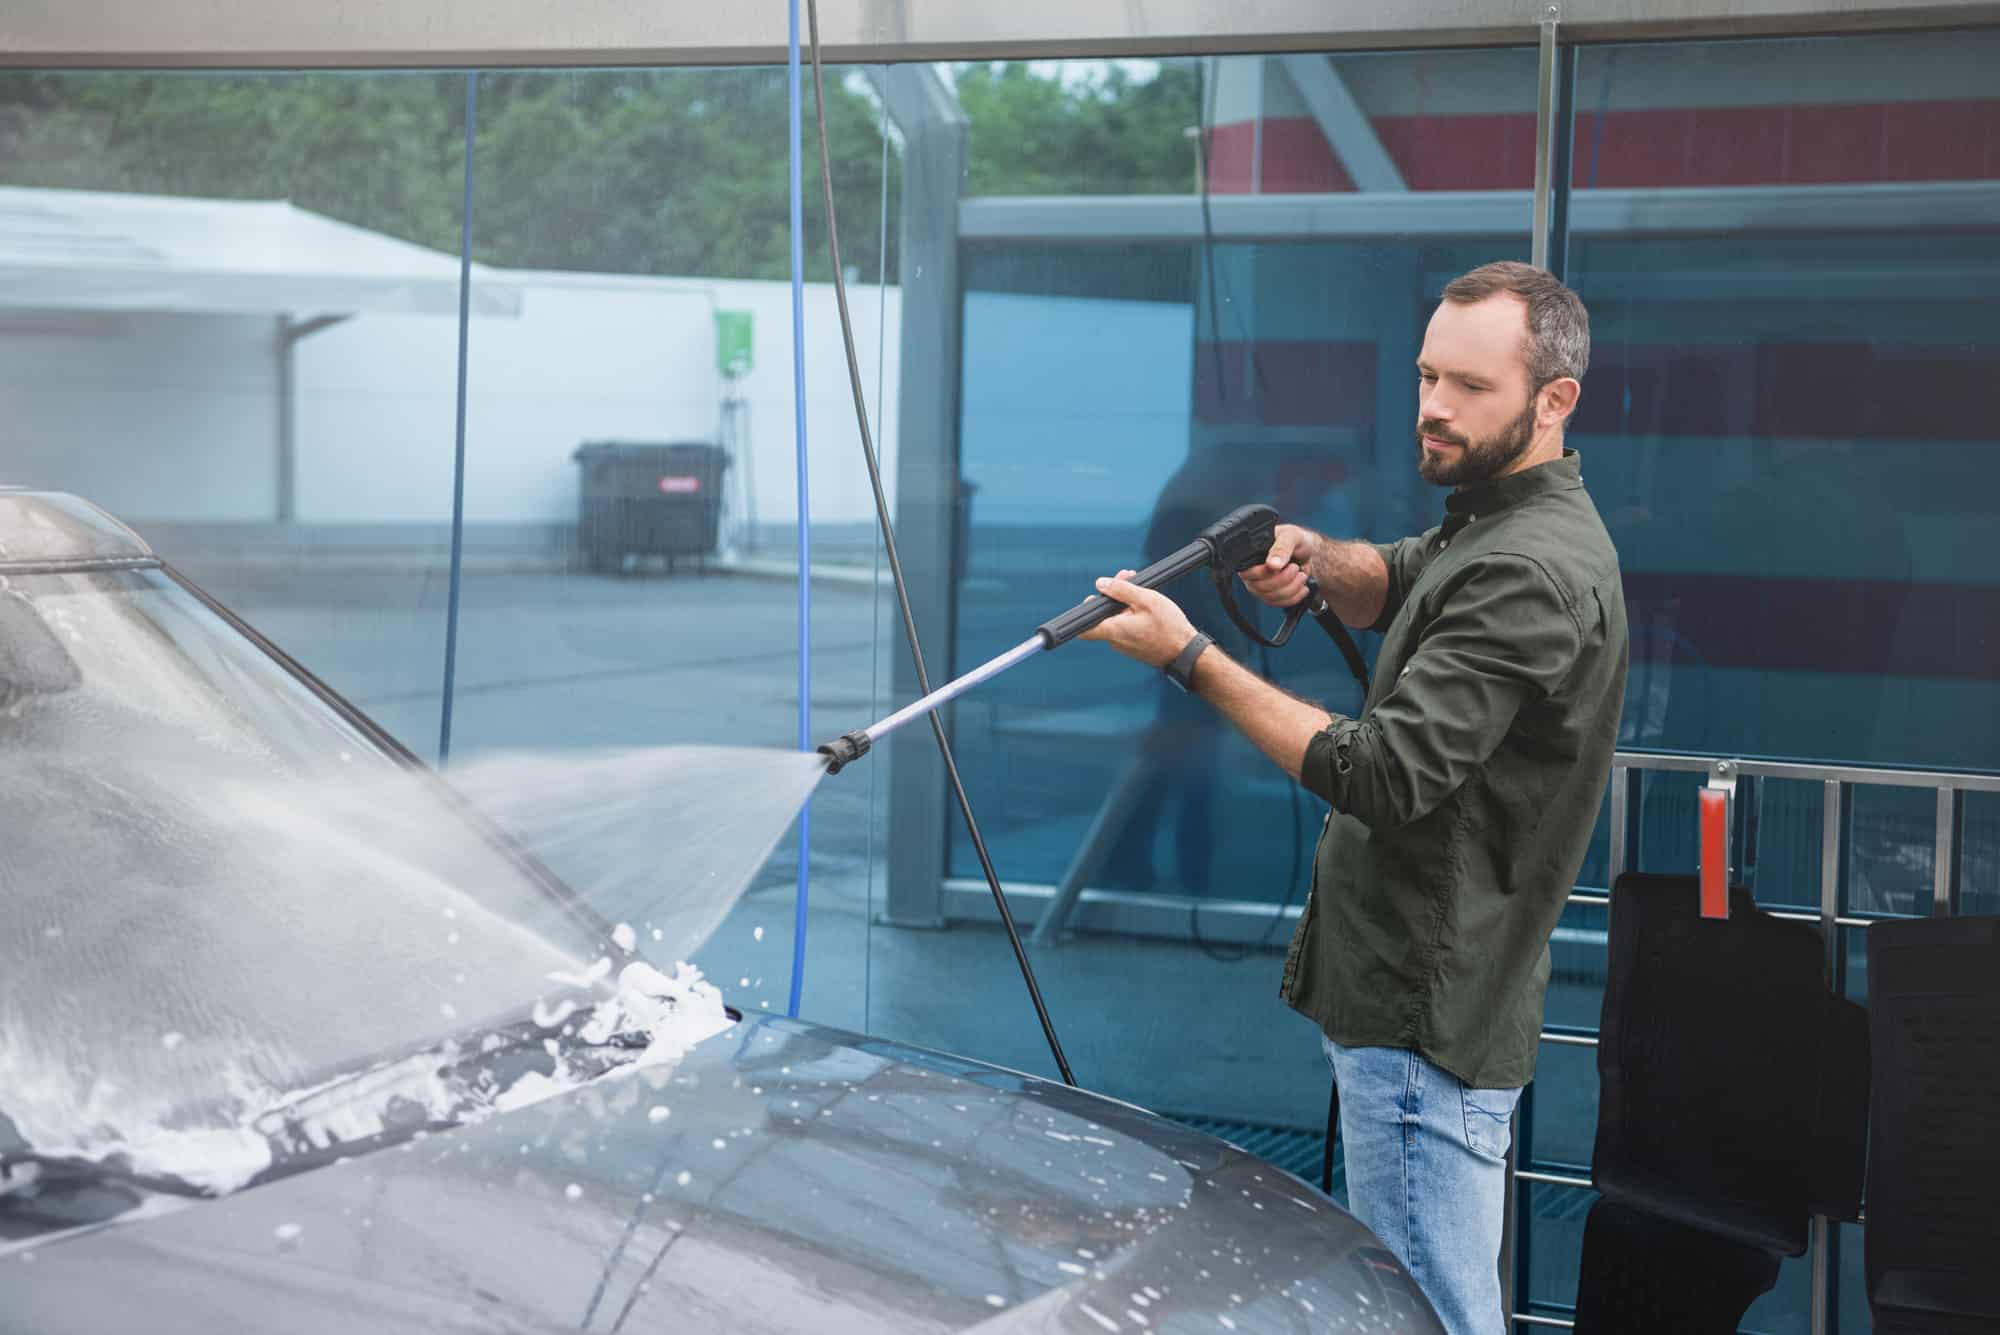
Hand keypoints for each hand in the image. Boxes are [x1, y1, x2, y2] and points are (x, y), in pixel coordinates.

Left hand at [1078, 569, 1198, 668]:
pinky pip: (1126, 627)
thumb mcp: (1147, 600)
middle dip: (1112, 595)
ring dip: (1124, 602)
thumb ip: (1121, 590)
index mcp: (1114, 630)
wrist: (1186, 652)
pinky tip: (1145, 604)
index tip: (1095, 597)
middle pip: (1103, 615)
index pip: (1083, 628)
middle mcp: (1115, 641)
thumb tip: (1101, 583)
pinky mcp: (1133, 646)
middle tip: (1127, 578)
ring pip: (1116, 620)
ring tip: (1141, 588)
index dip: (1084, 611)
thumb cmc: (1169, 627)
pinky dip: (1131, 614)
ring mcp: (1124, 645)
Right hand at [1240, 523, 1317, 609]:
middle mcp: (1251, 573)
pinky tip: (1302, 587)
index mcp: (1250, 556)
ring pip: (1271, 597)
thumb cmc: (1295, 539)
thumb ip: (1281, 548)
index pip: (1247, 572)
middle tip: (1295, 567)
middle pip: (1260, 587)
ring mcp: (1260, 586)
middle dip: (1283, 579)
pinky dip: (1294, 597)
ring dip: (1291, 588)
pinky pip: (1279, 603)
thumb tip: (1272, 564)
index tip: (1280, 567)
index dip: (1264, 573)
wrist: (1307, 550)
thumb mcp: (1290, 536)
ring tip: (1302, 575)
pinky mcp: (1271, 596)